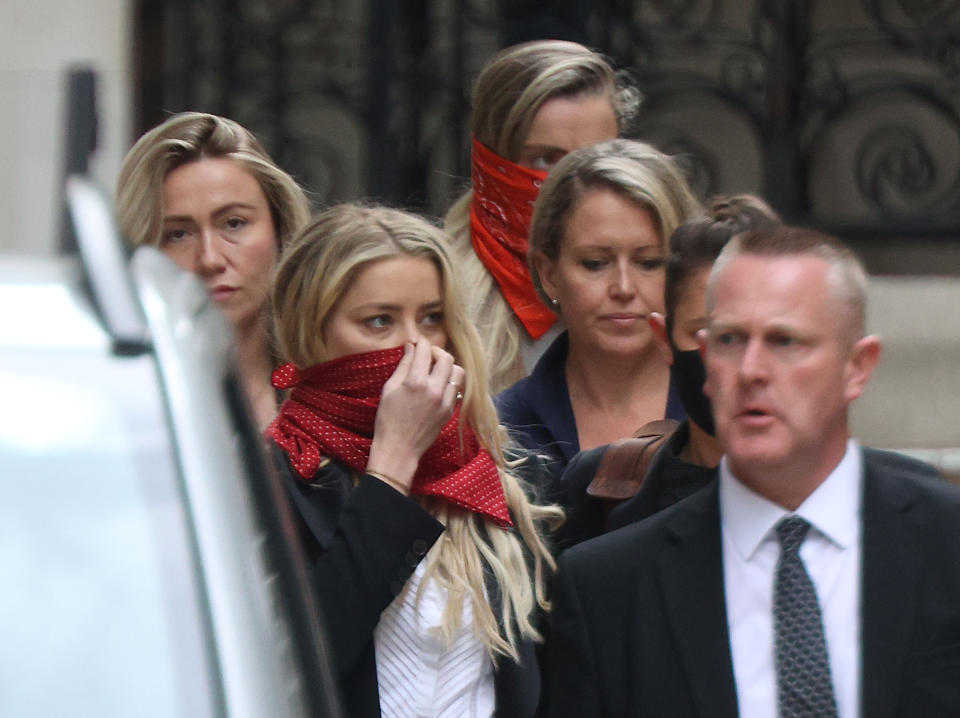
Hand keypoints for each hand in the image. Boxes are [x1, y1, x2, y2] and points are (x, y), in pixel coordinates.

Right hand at [366, 337, 464, 492]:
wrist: (399, 449)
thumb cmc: (388, 420)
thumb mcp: (389, 389)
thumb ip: (403, 366)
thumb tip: (410, 347)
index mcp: (416, 382)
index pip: (425, 351)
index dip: (421, 342)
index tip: (417, 342)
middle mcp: (435, 389)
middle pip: (446, 358)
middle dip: (436, 351)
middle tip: (427, 355)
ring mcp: (446, 401)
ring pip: (457, 372)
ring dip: (447, 366)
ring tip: (435, 370)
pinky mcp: (450, 411)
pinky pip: (457, 388)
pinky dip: (450, 382)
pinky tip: (438, 385)